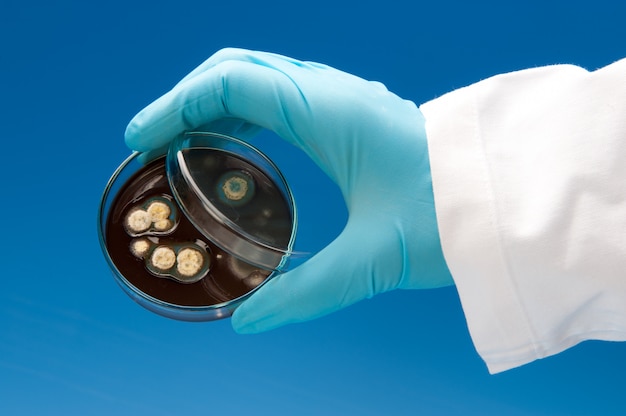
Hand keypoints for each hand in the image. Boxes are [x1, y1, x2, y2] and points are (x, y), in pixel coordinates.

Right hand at [124, 48, 452, 332]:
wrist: (506, 197)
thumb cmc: (452, 216)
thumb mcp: (372, 259)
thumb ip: (305, 293)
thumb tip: (247, 323)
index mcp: (329, 112)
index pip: (231, 81)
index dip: (176, 103)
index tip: (141, 137)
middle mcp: (331, 93)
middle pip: (237, 67)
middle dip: (186, 97)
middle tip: (154, 141)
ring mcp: (342, 98)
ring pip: (260, 76)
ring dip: (214, 102)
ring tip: (183, 144)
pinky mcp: (351, 114)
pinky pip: (283, 96)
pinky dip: (246, 111)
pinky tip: (237, 146)